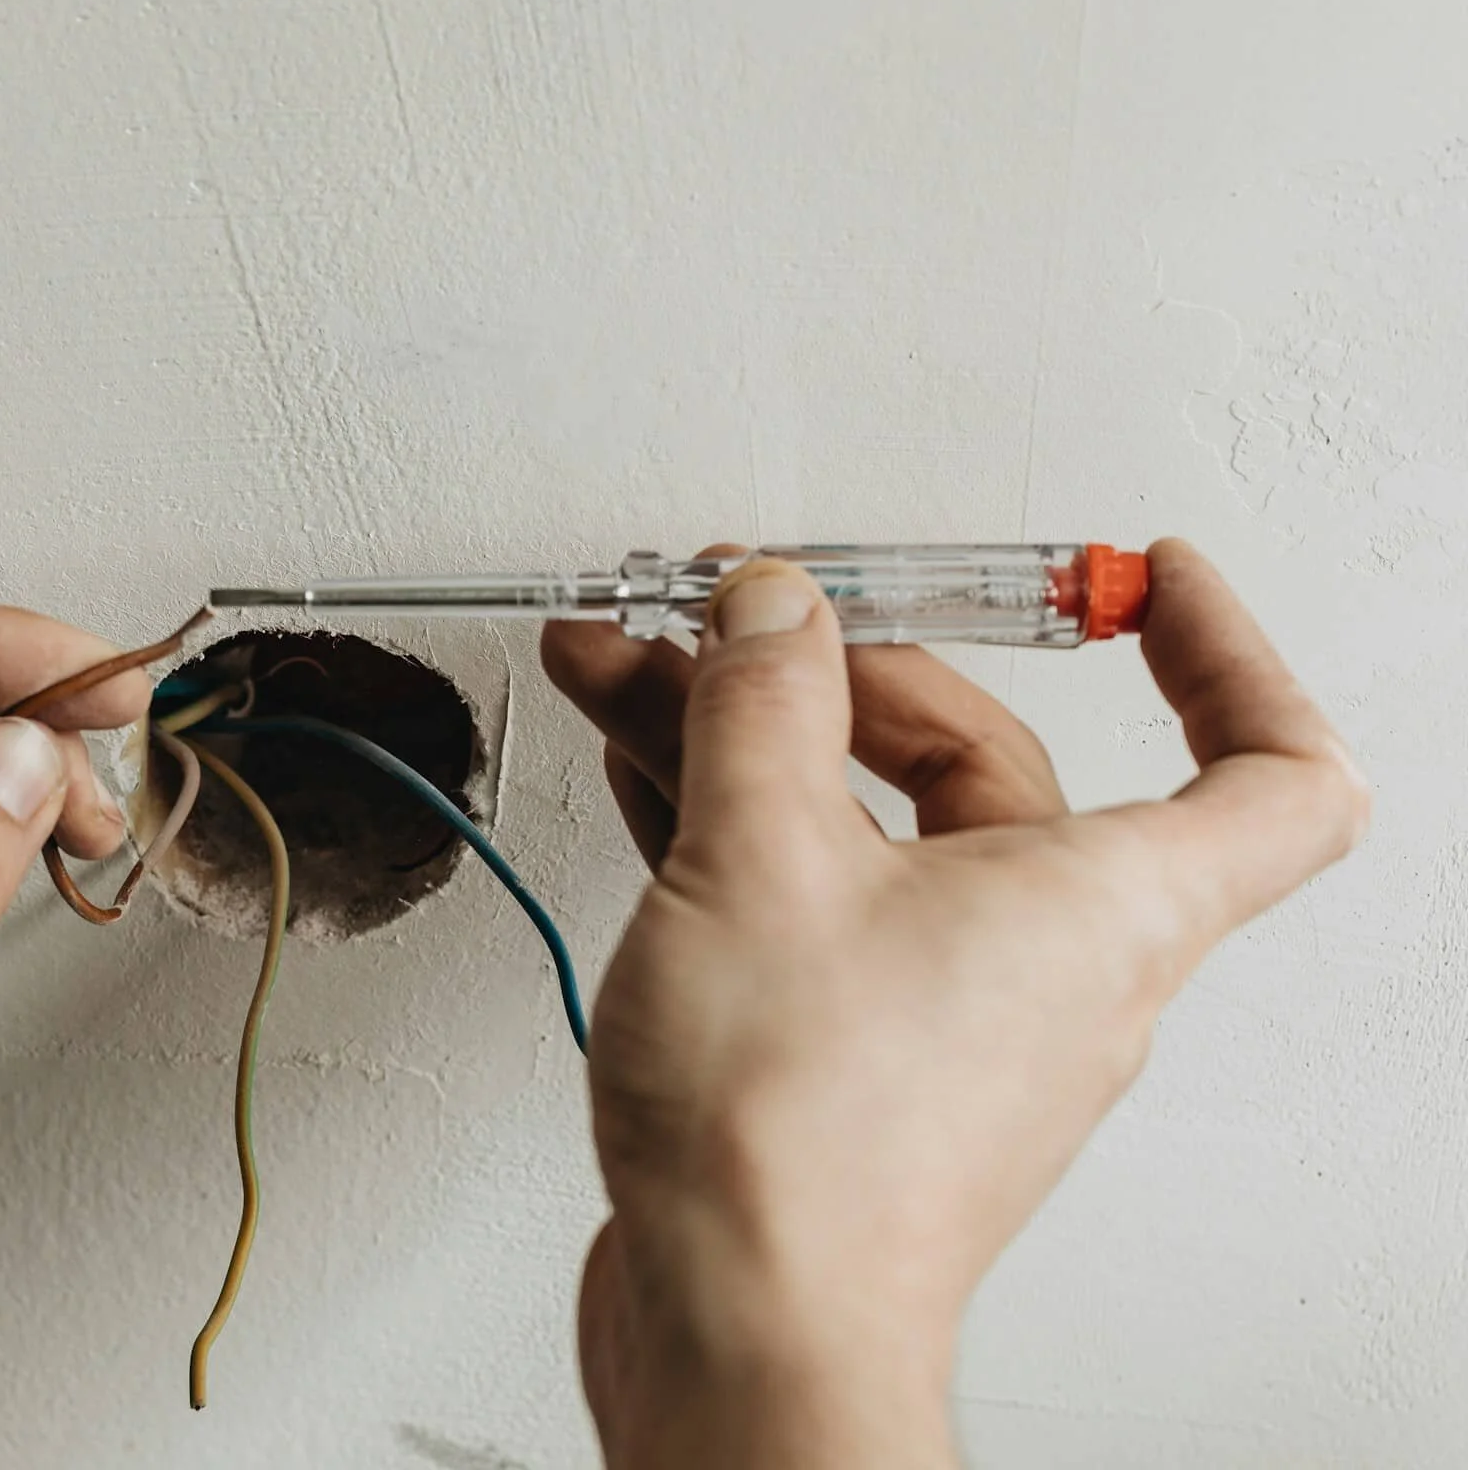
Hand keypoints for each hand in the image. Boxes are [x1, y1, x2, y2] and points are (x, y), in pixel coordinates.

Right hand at [541, 540, 1368, 1469]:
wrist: (738, 1330)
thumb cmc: (800, 1146)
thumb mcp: (764, 856)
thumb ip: (768, 703)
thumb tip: (776, 607)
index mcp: (1104, 899)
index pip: (1273, 768)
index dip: (1225, 653)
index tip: (1144, 579)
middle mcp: (1052, 959)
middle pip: (990, 758)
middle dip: (846, 664)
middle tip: (733, 611)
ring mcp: (950, 1012)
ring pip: (877, 826)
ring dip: (758, 735)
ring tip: (635, 667)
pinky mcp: (859, 1056)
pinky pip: (821, 896)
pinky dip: (741, 821)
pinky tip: (644, 770)